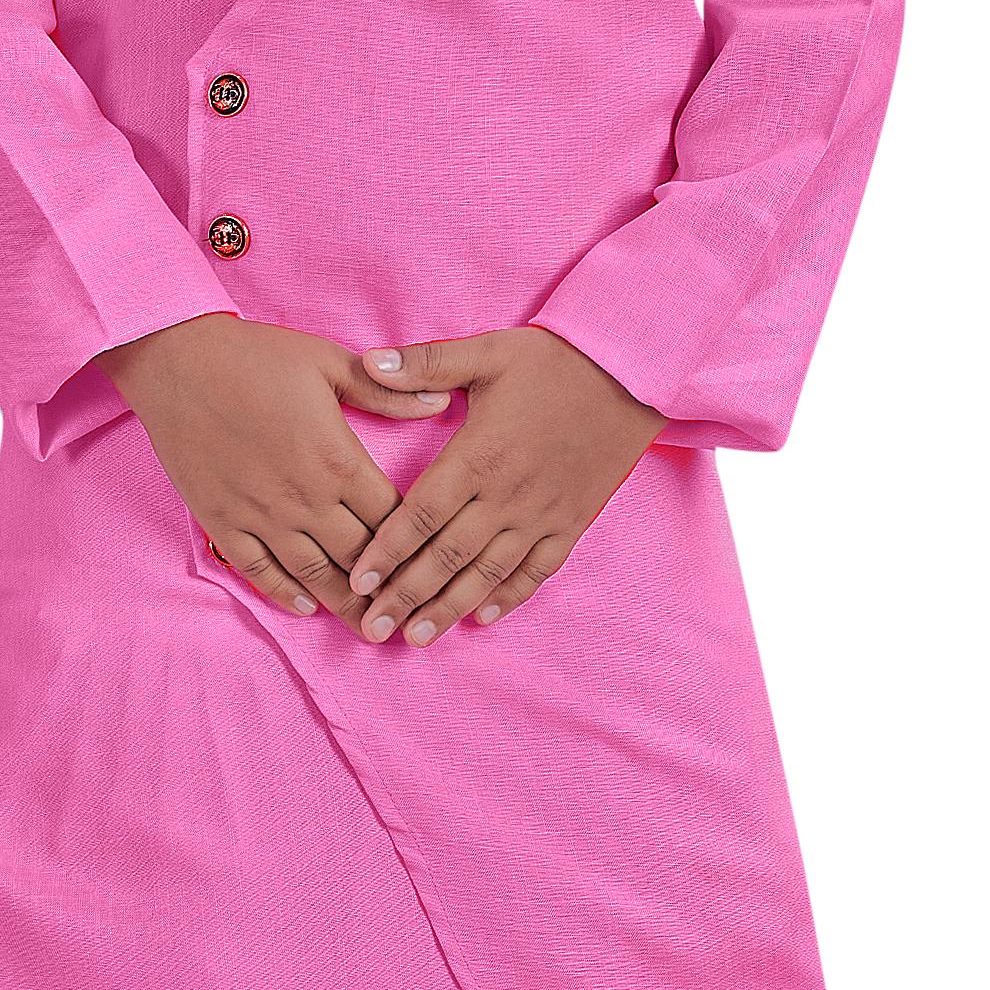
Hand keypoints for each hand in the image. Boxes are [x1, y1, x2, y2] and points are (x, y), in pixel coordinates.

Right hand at [96, 314, 452, 621]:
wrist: (175, 361)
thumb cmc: (254, 356)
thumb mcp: (328, 362)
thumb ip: (386, 393)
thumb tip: (442, 404)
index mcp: (337, 460)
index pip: (391, 517)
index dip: (415, 546)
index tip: (433, 566)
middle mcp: (304, 498)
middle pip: (359, 557)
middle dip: (388, 589)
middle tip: (410, 613)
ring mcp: (261, 515)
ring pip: (313, 574)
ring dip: (343, 604)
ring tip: (368, 627)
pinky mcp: (223, 520)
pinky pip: (259, 570)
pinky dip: (284, 594)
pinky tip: (305, 607)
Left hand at [345, 328, 662, 641]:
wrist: (631, 372)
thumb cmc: (554, 360)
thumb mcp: (487, 352)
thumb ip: (425, 363)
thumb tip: (369, 361)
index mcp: (478, 456)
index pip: (421, 515)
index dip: (387, 551)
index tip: (358, 582)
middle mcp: (507, 495)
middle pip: (447, 557)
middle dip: (406, 596)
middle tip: (373, 629)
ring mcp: (541, 514)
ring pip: (487, 573)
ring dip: (449, 608)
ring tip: (416, 637)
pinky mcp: (571, 522)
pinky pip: (537, 570)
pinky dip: (509, 596)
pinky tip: (482, 617)